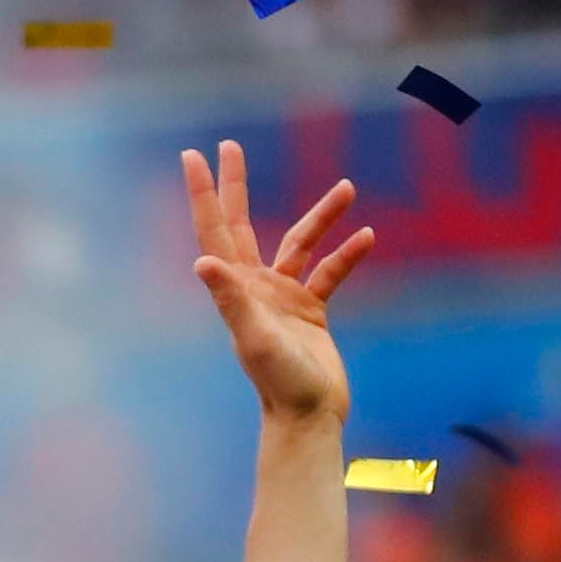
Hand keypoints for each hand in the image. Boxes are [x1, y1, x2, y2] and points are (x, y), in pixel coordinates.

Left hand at [179, 139, 371, 431]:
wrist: (309, 416)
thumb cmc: (279, 382)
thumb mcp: (254, 337)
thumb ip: (232, 299)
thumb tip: (202, 263)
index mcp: (236, 289)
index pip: (214, 231)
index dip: (203, 194)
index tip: (193, 155)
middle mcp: (255, 287)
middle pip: (241, 225)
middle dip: (235, 185)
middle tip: (230, 145)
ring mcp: (283, 298)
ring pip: (300, 242)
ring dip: (321, 216)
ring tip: (347, 187)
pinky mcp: (311, 311)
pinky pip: (329, 273)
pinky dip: (346, 255)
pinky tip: (367, 236)